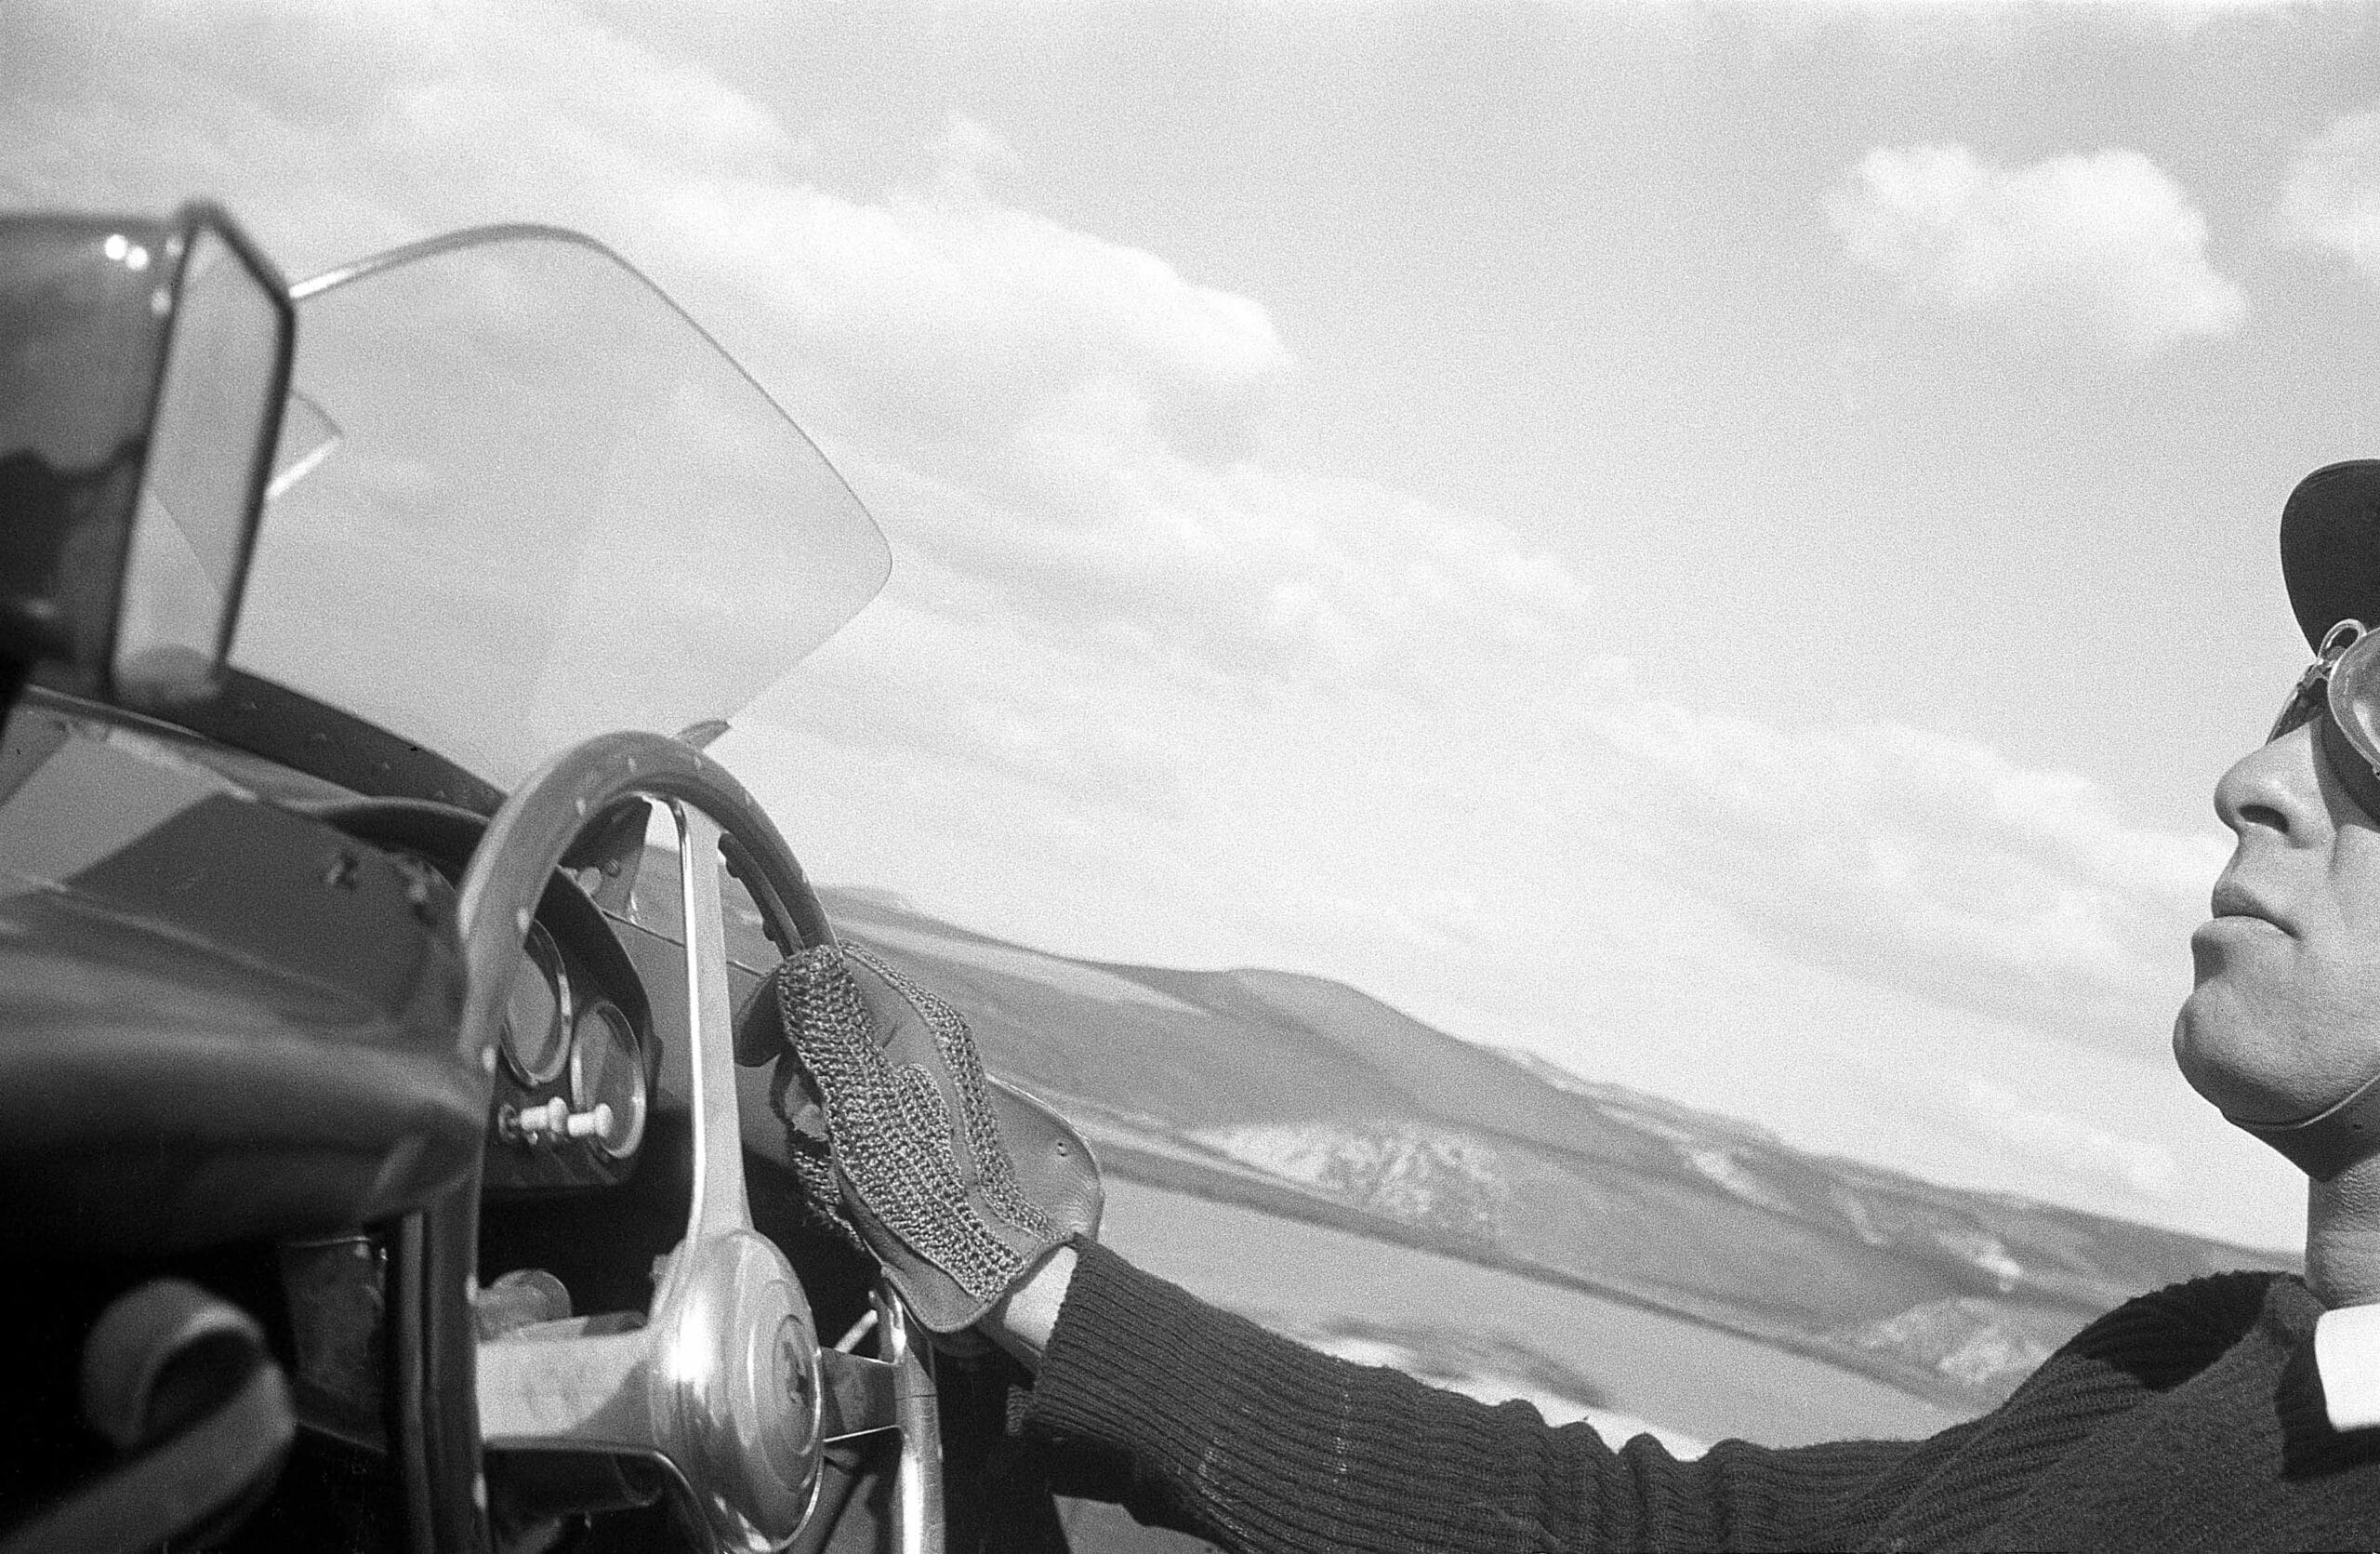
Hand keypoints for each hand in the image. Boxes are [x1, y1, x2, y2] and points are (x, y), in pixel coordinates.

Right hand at [751, 941, 1099, 1332]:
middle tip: (816, 1125)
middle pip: (816, 1036)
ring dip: (812, 1135)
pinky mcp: (894, 1136)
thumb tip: (803, 967)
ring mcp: (903, 1093)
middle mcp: (912, 1047)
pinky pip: (835, 1133)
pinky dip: (828, 1162)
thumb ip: (831, 1025)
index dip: (781, 999)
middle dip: (799, 1087)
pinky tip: (848, 1191)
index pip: (833, 968)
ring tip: (840, 1170)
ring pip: (818, 1091)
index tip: (752, 1049)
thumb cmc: (923, 1182)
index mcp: (915, 1019)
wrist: (965, 1259)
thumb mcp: (864, 1094)